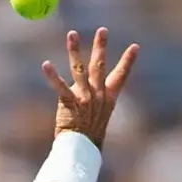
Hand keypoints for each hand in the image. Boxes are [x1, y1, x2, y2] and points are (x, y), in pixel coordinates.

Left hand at [41, 28, 138, 148]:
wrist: (82, 151)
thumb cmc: (88, 136)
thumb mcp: (97, 116)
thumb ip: (93, 99)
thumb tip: (86, 88)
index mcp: (109, 98)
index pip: (121, 76)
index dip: (128, 61)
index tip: (135, 46)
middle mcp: (98, 95)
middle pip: (100, 65)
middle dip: (101, 46)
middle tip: (102, 30)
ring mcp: (85, 98)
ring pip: (79, 68)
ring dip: (75, 49)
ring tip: (72, 33)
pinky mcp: (70, 103)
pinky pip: (60, 86)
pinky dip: (52, 75)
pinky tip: (46, 65)